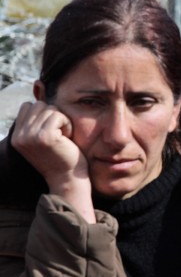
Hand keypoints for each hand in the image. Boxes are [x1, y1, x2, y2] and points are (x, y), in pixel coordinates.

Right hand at [11, 101, 95, 222]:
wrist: (68, 178)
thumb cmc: (61, 156)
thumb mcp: (41, 139)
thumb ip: (35, 123)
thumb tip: (39, 98)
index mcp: (16, 137)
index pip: (27, 106)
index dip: (44, 114)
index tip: (52, 131)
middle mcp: (20, 136)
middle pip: (38, 105)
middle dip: (53, 116)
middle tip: (59, 134)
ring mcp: (31, 136)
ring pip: (49, 109)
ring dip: (61, 120)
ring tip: (63, 137)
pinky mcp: (45, 136)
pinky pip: (58, 115)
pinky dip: (67, 124)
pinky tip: (67, 138)